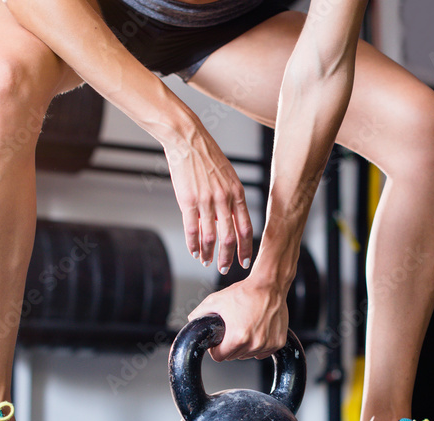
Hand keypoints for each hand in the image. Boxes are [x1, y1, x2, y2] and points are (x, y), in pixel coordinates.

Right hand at [163, 123, 252, 273]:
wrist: (187, 139)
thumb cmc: (207, 156)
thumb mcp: (227, 176)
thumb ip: (230, 198)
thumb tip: (227, 220)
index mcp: (237, 193)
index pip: (246, 228)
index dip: (246, 248)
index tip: (244, 261)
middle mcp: (224, 199)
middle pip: (230, 237)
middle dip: (227, 257)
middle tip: (223, 268)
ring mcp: (206, 201)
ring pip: (211, 236)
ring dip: (209, 253)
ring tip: (206, 261)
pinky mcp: (188, 201)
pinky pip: (192, 229)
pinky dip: (193, 244)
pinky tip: (194, 251)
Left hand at [188, 279, 288, 360]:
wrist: (270, 285)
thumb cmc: (245, 292)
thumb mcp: (216, 300)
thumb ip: (199, 313)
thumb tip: (191, 321)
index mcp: (238, 337)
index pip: (219, 357)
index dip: (216, 349)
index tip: (218, 341)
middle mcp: (254, 344)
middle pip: (234, 357)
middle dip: (230, 346)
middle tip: (233, 330)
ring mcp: (268, 344)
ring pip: (248, 355)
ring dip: (245, 346)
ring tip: (245, 328)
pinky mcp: (278, 342)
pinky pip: (263, 352)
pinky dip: (259, 345)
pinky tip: (257, 330)